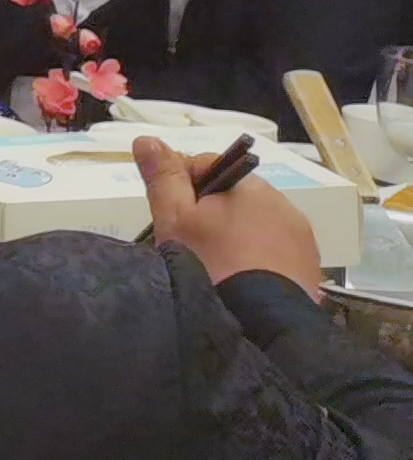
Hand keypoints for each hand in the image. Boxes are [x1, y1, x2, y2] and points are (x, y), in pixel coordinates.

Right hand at [136, 135, 321, 292]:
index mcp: (250, 185)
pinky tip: (244, 282)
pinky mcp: (311, 269)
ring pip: (258, 226)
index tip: (172, 217)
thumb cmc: (212, 262)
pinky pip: (277, 254)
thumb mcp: (174, 217)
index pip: (206, 165)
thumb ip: (163, 176)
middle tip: (192, 246)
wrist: (262, 322)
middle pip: (234, 197)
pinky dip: (260, 261)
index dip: (181, 187)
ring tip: (219, 268)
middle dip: (212, 214)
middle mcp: (283, 204)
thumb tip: (147, 138)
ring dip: (238, 237)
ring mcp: (302, 238)